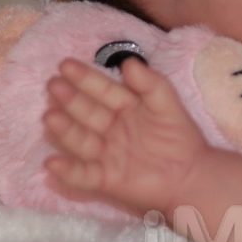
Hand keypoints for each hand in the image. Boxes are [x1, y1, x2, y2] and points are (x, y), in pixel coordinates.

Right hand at [43, 57, 210, 215]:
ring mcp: (106, 154)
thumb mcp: (167, 105)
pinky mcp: (105, 179)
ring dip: (65, 129)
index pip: (103, 90)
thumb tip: (128, 62)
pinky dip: (68, 171)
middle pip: (87, 112)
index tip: (65, 65)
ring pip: (81, 140)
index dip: (86, 78)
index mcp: (125, 107)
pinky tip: (52, 163)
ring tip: (50, 117)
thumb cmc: (179, 136)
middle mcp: (110, 128)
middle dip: (70, 99)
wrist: (192, 175)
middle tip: (52, 85)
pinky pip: (83, 175)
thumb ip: (151, 83)